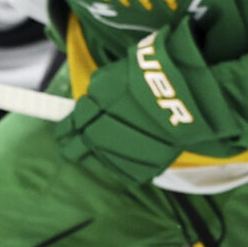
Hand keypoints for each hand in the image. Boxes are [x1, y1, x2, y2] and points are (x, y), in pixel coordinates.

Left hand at [52, 25, 220, 183]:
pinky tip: (129, 153)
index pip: (68, 126)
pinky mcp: (141, 166)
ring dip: (101, 153)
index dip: (65, 129)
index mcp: (90, 111)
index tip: (64, 131)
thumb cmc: (150, 77)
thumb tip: (85, 105)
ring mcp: (120, 154)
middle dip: (73, 147)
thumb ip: (95, 94)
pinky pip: (125, 170)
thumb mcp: (113, 76)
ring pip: (101, 160)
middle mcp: (100, 136)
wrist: (184, 93)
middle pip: (76, 149)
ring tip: (111, 144)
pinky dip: (125, 162)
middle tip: (71, 147)